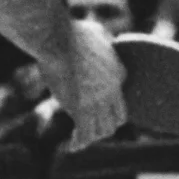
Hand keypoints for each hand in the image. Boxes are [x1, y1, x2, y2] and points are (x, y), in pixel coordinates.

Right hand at [40, 21, 127, 150]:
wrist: (58, 41)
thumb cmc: (72, 33)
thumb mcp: (96, 31)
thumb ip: (103, 38)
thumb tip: (103, 36)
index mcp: (119, 73)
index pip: (120, 99)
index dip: (109, 107)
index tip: (97, 110)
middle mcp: (112, 90)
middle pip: (118, 120)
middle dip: (106, 126)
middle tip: (92, 128)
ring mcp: (98, 102)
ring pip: (103, 131)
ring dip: (93, 137)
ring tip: (81, 139)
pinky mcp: (81, 110)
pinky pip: (84, 135)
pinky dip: (78, 144)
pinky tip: (71, 147)